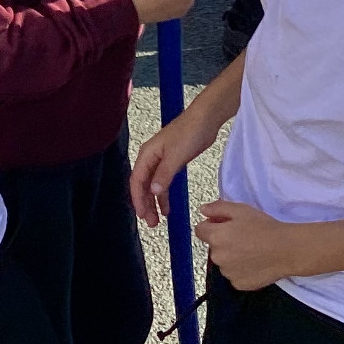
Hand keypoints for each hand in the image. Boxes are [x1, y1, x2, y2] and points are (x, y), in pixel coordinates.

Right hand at [130, 108, 219, 226]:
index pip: (136, 181)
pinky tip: (167, 207)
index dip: (138, 199)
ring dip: (154, 202)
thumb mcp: (176, 156)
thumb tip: (152, 192)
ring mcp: (161, 160)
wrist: (206, 119)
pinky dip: (163, 195)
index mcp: (147, 154)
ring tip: (158, 220)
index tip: (142, 216)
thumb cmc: (189, 133)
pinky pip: (163, 182)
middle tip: (151, 223)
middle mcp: (150, 158)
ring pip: (152, 186)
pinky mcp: (171, 162)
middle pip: (142, 185)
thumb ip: (164, 175)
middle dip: (145, 204)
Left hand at [196, 200, 296, 289]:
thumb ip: (218, 208)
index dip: (212, 225)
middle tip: (243, 238)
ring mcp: (227, 273)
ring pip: (223, 262)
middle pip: (213, 247)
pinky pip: (234, 275)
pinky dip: (240, 270)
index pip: (200, 230)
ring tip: (251, 251)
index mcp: (215, 237)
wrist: (286, 250)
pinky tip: (254, 263)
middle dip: (222, 242)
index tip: (225, 225)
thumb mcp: (241, 210)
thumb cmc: (264, 227)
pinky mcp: (238, 284)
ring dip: (231, 257)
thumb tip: (202, 210)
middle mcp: (217, 257)